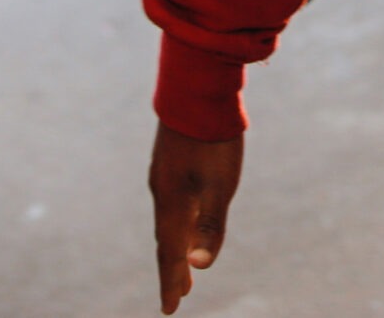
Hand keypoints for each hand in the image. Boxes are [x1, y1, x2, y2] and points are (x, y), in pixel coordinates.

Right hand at [150, 123, 243, 312]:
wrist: (198, 89)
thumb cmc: (213, 139)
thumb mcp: (220, 184)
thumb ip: (211, 225)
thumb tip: (199, 265)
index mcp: (172, 203)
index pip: (170, 253)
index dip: (171, 281)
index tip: (171, 309)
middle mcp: (163, 192)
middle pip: (167, 240)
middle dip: (172, 270)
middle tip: (177, 297)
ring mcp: (165, 175)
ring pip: (168, 221)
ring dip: (174, 247)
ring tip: (181, 265)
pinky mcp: (171, 162)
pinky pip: (171, 204)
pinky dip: (176, 223)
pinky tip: (184, 219)